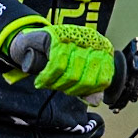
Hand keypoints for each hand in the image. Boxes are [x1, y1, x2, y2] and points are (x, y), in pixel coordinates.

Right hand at [0, 19, 115, 97]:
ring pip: (73, 74)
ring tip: (50, 85)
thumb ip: (88, 88)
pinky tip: (41, 82)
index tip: (74, 92)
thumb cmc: (58, 58)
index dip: (88, 91)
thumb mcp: (76, 73)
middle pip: (88, 79)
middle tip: (60, 88)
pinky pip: (57, 67)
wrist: (33, 42)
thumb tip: (96, 101)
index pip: (104, 79)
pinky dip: (48, 78)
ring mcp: (76, 37)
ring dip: (58, 85)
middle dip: (71, 90)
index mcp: (102, 48)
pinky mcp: (58, 37)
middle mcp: (92, 40)